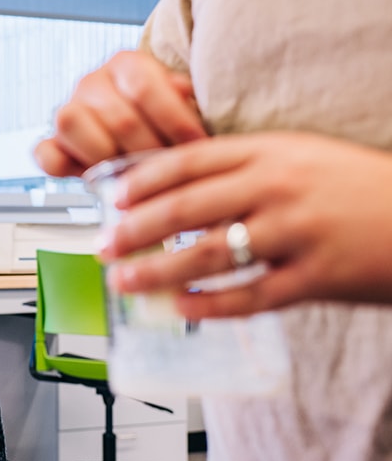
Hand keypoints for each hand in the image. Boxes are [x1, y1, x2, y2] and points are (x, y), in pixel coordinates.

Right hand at [34, 51, 206, 176]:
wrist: (142, 137)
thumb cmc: (165, 122)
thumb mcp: (186, 102)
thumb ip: (187, 99)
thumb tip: (184, 94)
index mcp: (126, 64)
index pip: (145, 88)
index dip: (174, 121)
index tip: (195, 145)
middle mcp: (92, 83)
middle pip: (117, 116)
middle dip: (148, 150)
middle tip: (167, 168)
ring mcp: (68, 111)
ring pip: (71, 123)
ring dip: (106, 156)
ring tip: (130, 173)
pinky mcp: (52, 143)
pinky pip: (45, 153)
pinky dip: (62, 166)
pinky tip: (91, 177)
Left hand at [100, 131, 391, 317]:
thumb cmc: (355, 187)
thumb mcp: (298, 157)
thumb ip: (243, 167)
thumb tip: (177, 189)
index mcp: (269, 152)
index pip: (188, 161)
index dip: (142, 181)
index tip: (111, 199)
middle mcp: (278, 187)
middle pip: (188, 207)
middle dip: (136, 229)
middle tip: (103, 246)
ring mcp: (298, 232)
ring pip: (211, 253)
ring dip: (160, 270)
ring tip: (126, 280)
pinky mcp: (318, 276)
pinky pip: (253, 295)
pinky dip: (213, 305)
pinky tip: (183, 308)